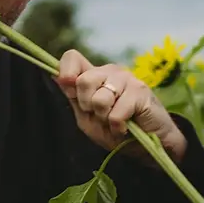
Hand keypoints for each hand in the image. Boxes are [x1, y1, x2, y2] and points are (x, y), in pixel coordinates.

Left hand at [56, 50, 185, 162]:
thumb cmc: (117, 130)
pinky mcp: (140, 91)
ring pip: (100, 98)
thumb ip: (74, 99)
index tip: (70, 92)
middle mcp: (110, 72)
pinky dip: (117, 126)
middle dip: (87, 106)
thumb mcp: (88, 119)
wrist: (146, 145)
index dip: (66, 73)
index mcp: (95, 75)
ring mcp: (127, 79)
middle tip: (101, 115)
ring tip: (116, 121)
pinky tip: (126, 126)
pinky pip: (116, 113)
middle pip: (83, 81)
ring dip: (105, 118)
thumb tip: (57, 77)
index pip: (72, 58)